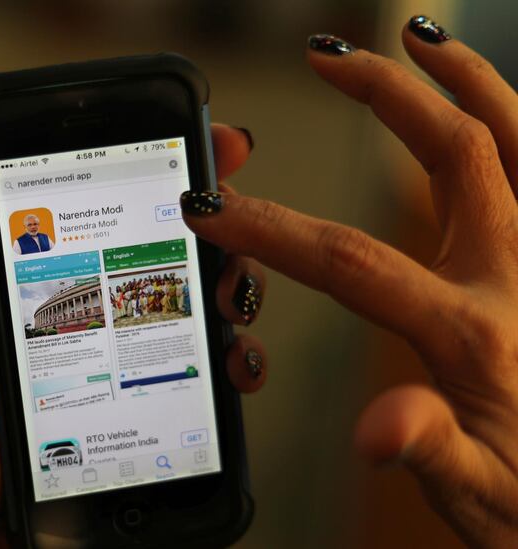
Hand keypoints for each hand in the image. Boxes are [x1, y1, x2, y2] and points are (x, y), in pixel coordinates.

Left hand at [0, 122, 262, 546]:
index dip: (151, 169)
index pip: (96, 204)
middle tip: (231, 238)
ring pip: (184, 307)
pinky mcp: (130, 401)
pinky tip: (233, 364)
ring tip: (235, 302)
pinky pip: (189, 370)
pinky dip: (224, 360)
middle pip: (155, 250)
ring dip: (226, 293)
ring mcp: (107, 357)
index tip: (202, 146)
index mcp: (28, 279)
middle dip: (211, 233)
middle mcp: (75, 309)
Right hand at [181, 17, 517, 547]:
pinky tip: (488, 108)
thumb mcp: (478, 495)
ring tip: (419, 38)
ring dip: (467, 79)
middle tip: (329, 57)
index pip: (349, 260)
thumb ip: (430, 449)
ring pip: (517, 138)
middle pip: (450, 153)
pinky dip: (517, 121)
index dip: (271, 228)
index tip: (216, 208)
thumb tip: (375, 427)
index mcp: (473, 331)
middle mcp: (515, 275)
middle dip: (382, 95)